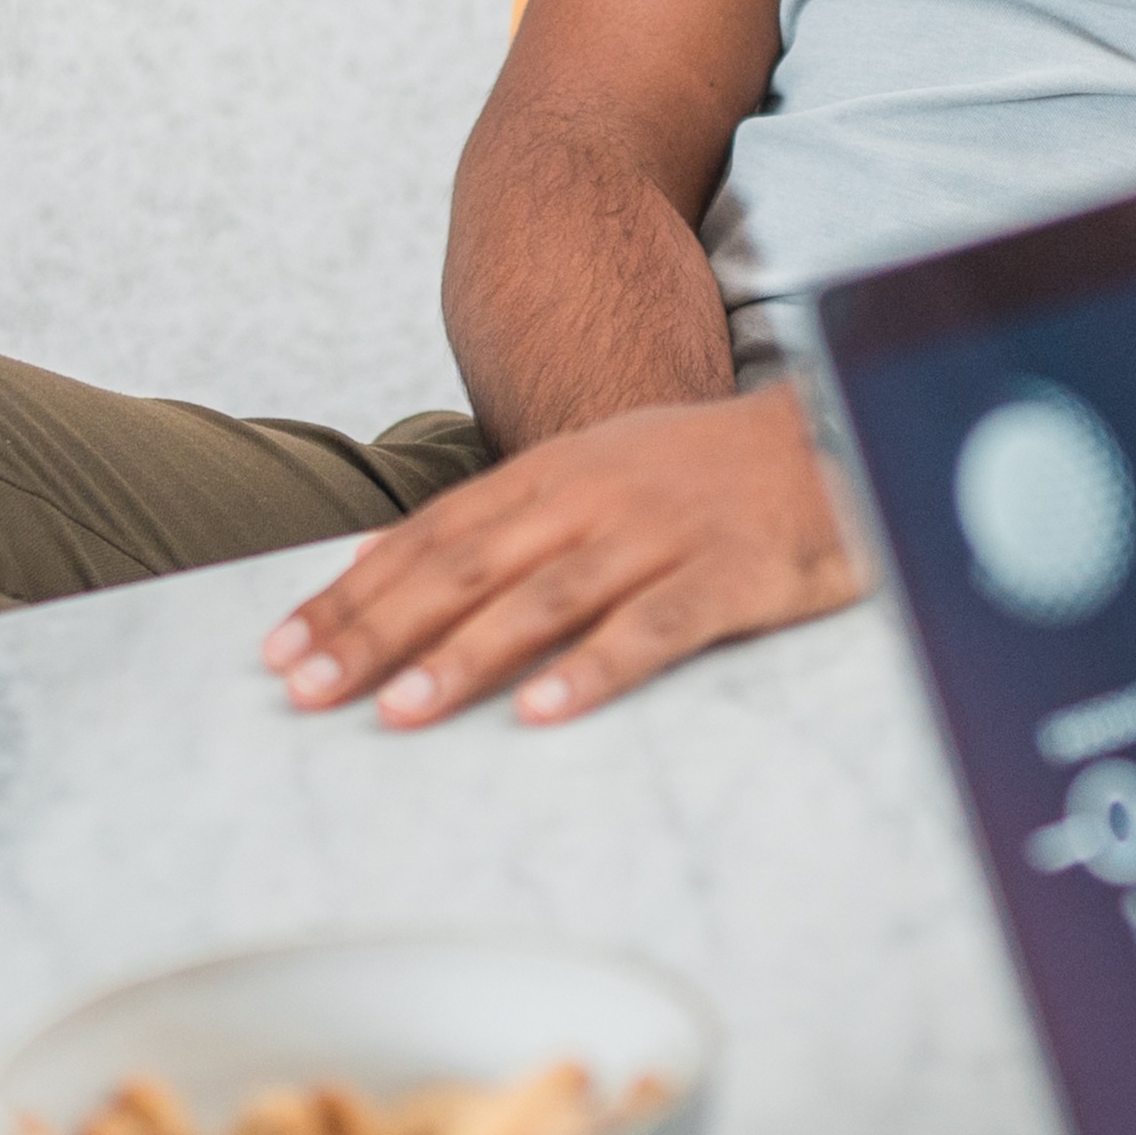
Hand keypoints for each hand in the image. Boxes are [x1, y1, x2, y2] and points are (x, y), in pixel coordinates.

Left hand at [259, 389, 861, 728]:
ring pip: (545, 598)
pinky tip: (542, 712)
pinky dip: (594, 668)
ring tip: (399, 710)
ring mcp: (665, 531)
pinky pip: (655, 626)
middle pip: (466, 567)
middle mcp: (596, 496)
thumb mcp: (603, 470)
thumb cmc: (713, 470)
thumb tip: (394, 569)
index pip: (430, 536)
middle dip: (376, 630)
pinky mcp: (735, 573)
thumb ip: (512, 520)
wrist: (854, 423)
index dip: (352, 593)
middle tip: (305, 691)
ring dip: (464, 656)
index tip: (281, 650)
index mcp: (555, 473)